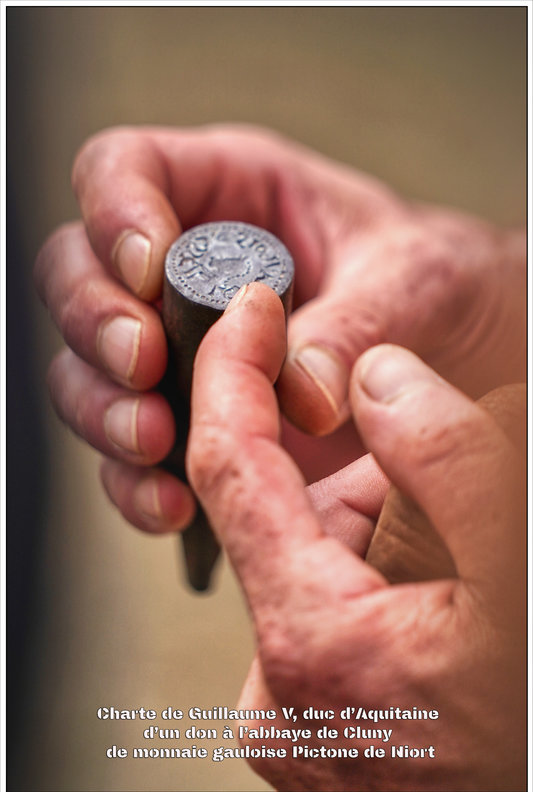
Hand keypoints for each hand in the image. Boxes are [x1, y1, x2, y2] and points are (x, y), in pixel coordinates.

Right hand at [35, 124, 524, 530]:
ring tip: (157, 442)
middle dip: (97, 325)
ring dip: (104, 410)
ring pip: (86, 369)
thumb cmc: (434, 284)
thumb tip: (299, 395)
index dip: (114, 214)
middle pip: (77, 275)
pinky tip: (173, 503)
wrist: (461, 351)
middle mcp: (184, 270)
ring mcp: (177, 350)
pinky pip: (129, 451)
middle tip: (143, 365)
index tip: (149, 273)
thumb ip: (353, 326)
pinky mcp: (191, 419)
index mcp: (229, 193)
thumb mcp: (413, 280)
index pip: (124, 171)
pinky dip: (134, 481)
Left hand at [187, 282, 525, 791]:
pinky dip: (386, 577)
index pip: (231, 469)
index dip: (235, 372)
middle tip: (459, 500)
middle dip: (374, 481)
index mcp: (315, 646)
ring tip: (468, 562)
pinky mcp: (324, 726)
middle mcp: (282, 691)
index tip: (250, 310)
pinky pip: (337, 607)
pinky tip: (447, 597)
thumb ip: (450, 461)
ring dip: (391, 532)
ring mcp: (302, 717)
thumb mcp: (514, 569)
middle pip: (298, 519)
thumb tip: (375, 381)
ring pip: (323, 561)